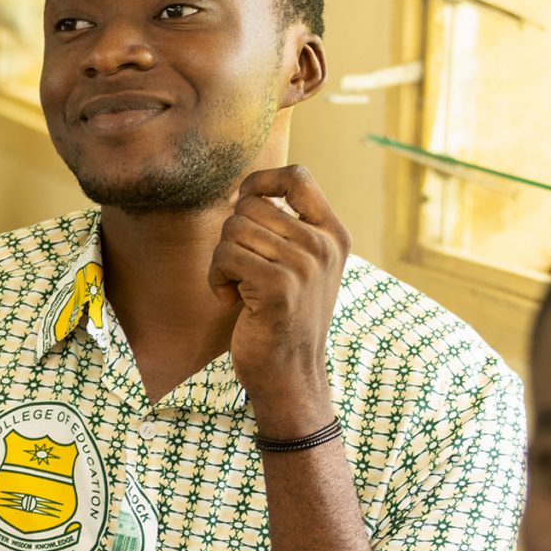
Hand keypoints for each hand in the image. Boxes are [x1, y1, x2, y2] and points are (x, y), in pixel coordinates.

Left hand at [208, 166, 350, 433]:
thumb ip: (285, 229)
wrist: (290, 373)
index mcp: (333, 235)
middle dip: (231, 235)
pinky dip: (217, 279)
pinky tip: (233, 302)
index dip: (261, 181)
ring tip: (238, 287)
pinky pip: (226, 256)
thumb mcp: (299, 266)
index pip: (297, 177)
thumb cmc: (283, 316)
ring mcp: (305, 265)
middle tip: (240, 269)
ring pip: (233, 230)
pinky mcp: (280, 287)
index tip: (243, 202)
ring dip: (222, 260)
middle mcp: (324, 245)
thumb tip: (241, 193)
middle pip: (250, 206)